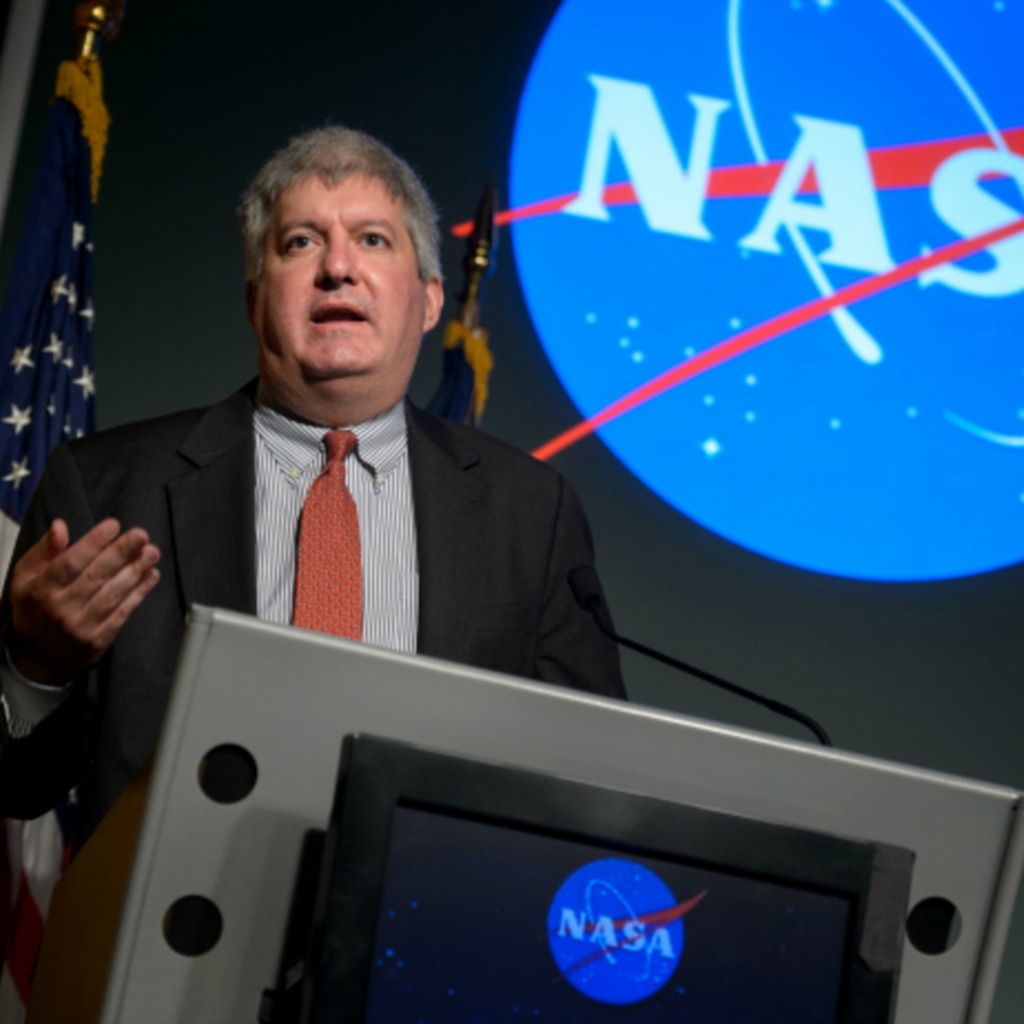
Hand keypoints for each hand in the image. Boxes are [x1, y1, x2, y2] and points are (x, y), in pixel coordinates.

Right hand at [8, 518, 160, 684]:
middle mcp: (59, 609)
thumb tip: (61, 526)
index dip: (92, 543)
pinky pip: (122, 613)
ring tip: (151, 553)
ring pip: (112, 594)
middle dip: (121, 553)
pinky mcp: (98, 640)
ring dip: (135, 571)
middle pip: (95, 576)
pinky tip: (151, 576)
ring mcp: (80, 626)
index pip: (69, 563)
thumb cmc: (35, 607)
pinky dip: (139, 593)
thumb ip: (44, 551)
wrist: (38, 656)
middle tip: (141, 535)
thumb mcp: (26, 577)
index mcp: (40, 590)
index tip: (113, 525)